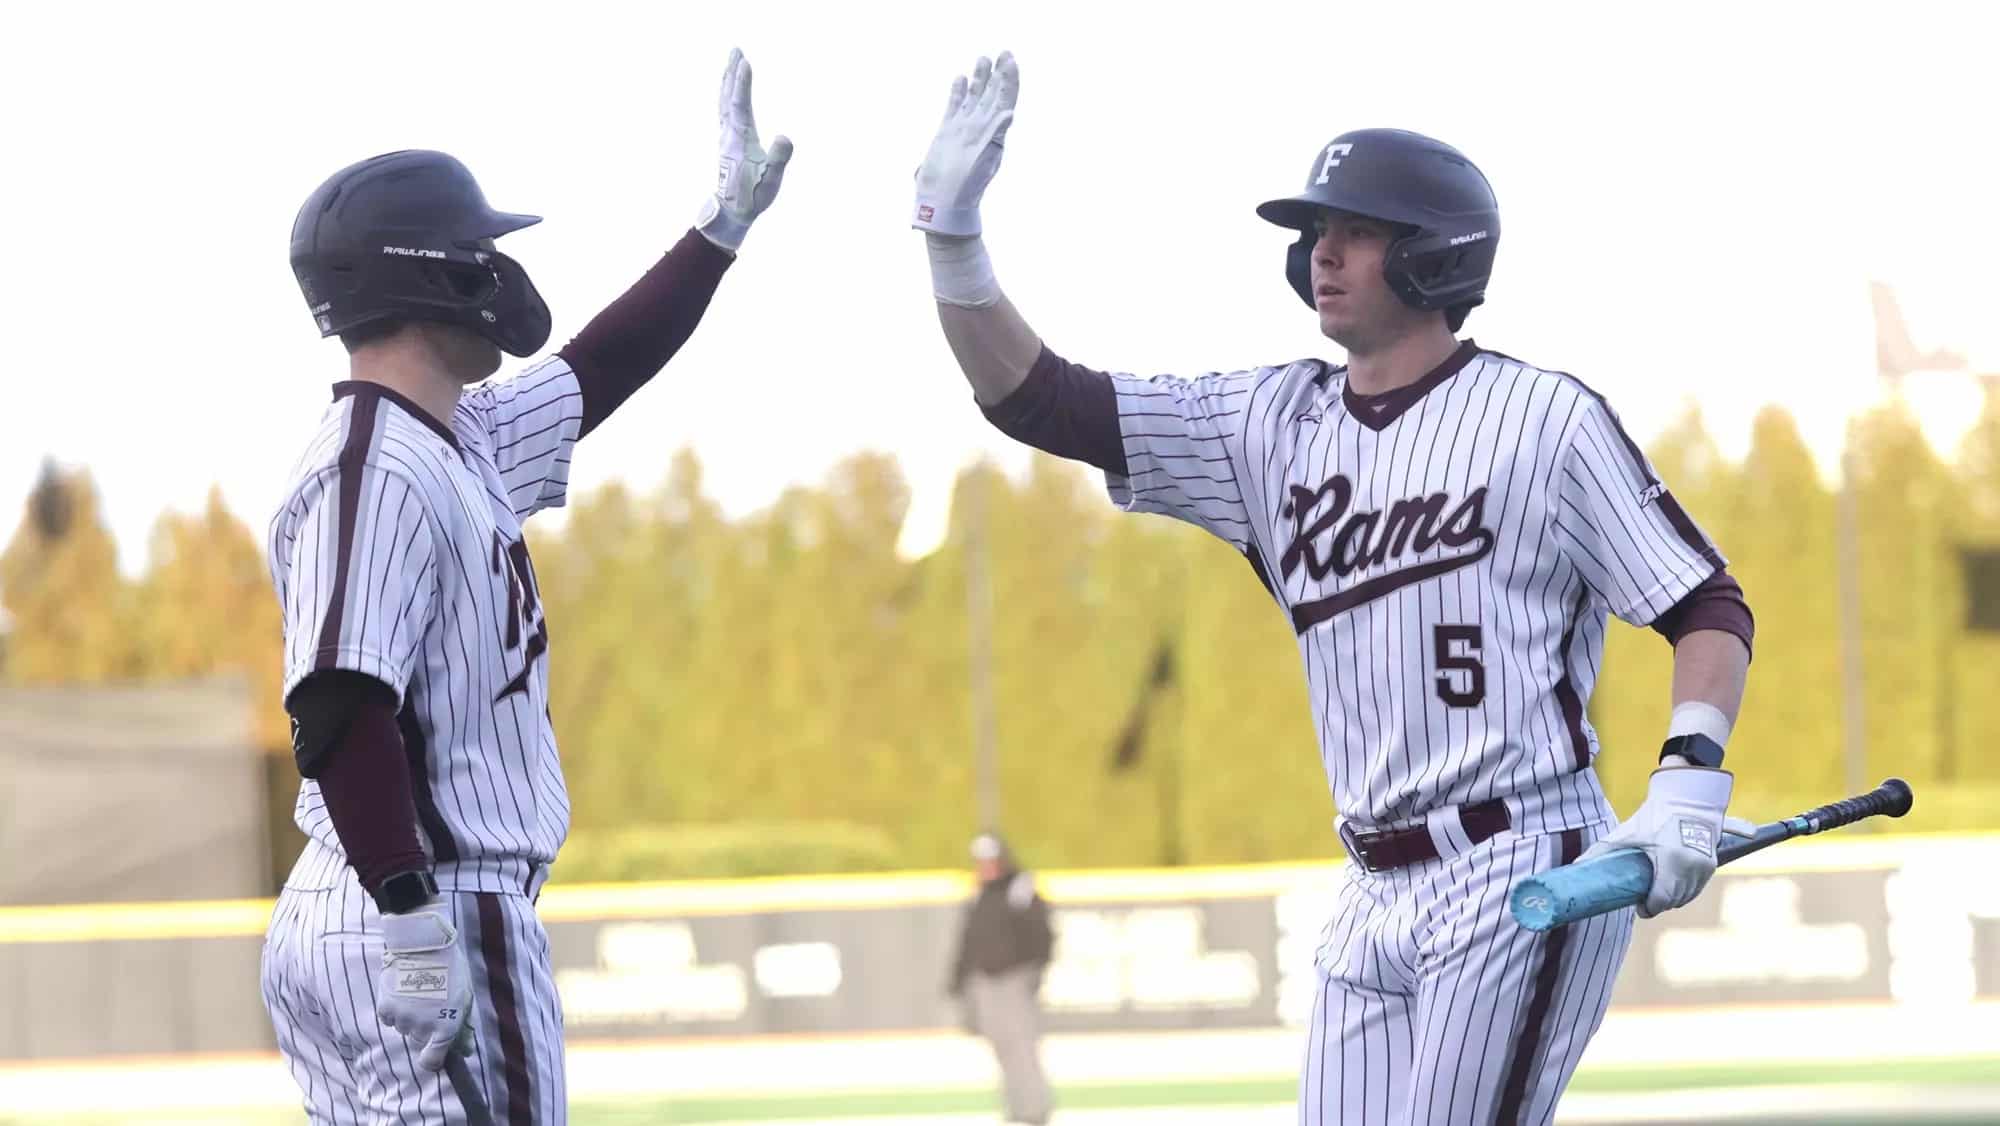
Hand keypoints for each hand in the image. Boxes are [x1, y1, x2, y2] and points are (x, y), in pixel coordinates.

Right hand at [376, 902, 474, 1070]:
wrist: (423, 944)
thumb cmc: (451, 968)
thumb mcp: (465, 997)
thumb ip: (464, 1027)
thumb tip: (466, 1051)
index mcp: (444, 1028)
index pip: (431, 1062)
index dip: (433, 1059)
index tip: (434, 1053)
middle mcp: (421, 1029)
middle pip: (419, 1041)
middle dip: (425, 1030)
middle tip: (431, 1006)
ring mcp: (402, 1019)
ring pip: (404, 1028)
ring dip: (410, 1017)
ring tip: (418, 993)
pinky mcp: (385, 1008)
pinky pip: (390, 1018)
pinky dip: (395, 1010)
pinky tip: (404, 991)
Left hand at [695, 48, 793, 253]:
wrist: (732, 211)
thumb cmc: (753, 198)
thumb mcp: (771, 182)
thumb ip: (778, 160)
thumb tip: (785, 137)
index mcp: (741, 140)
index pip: (740, 106)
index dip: (742, 84)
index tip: (745, 62)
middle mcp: (729, 134)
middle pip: (729, 96)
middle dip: (733, 72)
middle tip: (736, 49)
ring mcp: (726, 136)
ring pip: (724, 100)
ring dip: (728, 79)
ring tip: (732, 60)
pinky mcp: (727, 140)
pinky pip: (725, 109)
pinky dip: (727, 93)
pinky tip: (729, 89)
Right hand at [913, 52, 1018, 236]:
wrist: (942, 203)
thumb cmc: (964, 186)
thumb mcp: (983, 159)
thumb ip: (995, 134)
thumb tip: (1009, 114)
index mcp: (991, 132)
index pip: (1004, 99)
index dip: (1009, 80)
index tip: (1010, 61)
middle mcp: (979, 127)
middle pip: (991, 94)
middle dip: (998, 74)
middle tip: (1004, 53)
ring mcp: (963, 129)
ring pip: (973, 97)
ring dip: (979, 78)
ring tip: (982, 59)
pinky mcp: (946, 132)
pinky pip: (954, 106)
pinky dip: (958, 92)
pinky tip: (960, 78)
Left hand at [1579, 767, 1754, 917]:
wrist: (1687, 799)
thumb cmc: (1655, 816)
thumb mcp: (1628, 833)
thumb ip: (1602, 850)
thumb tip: (1576, 865)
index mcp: (1672, 862)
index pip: (1661, 900)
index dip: (1649, 908)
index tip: (1639, 907)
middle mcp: (1692, 869)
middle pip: (1674, 901)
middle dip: (1658, 904)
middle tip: (1643, 899)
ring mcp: (1704, 868)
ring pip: (1686, 897)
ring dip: (1672, 899)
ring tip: (1656, 893)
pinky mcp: (1711, 865)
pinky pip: (1696, 888)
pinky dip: (1684, 891)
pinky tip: (1672, 887)